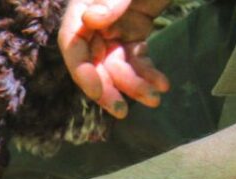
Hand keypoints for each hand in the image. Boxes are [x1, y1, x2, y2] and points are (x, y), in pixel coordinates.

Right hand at [59, 0, 170, 117]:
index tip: (97, 90)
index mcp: (82, 9)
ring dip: (134, 85)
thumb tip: (91, 19)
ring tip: (154, 99)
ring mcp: (113, 30)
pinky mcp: (134, 33)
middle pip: (93, 64)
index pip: (73, 46)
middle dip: (109, 88)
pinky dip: (149, 74)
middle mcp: (93, 24)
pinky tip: (162, 85)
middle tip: (122, 111)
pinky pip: (137, 59)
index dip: (82, 71)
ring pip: (117, 66)